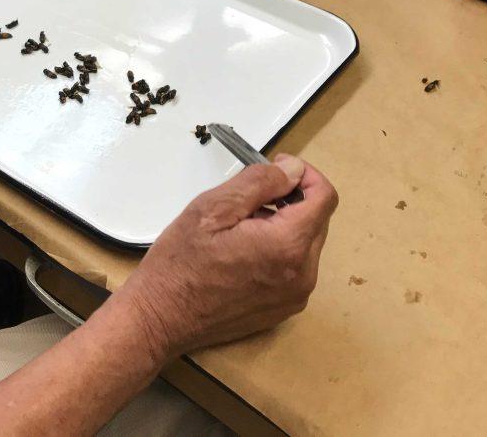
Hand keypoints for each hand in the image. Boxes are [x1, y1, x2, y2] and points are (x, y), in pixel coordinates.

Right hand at [116, 155, 337, 359]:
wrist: (161, 318)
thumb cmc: (180, 264)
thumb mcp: (213, 208)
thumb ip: (260, 183)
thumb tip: (293, 170)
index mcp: (287, 246)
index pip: (324, 197)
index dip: (304, 174)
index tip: (276, 169)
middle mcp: (302, 275)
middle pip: (317, 220)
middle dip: (290, 200)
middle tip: (248, 199)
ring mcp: (295, 296)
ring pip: (305, 243)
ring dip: (282, 226)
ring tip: (239, 228)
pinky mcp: (284, 309)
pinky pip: (295, 268)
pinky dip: (277, 251)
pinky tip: (242, 253)